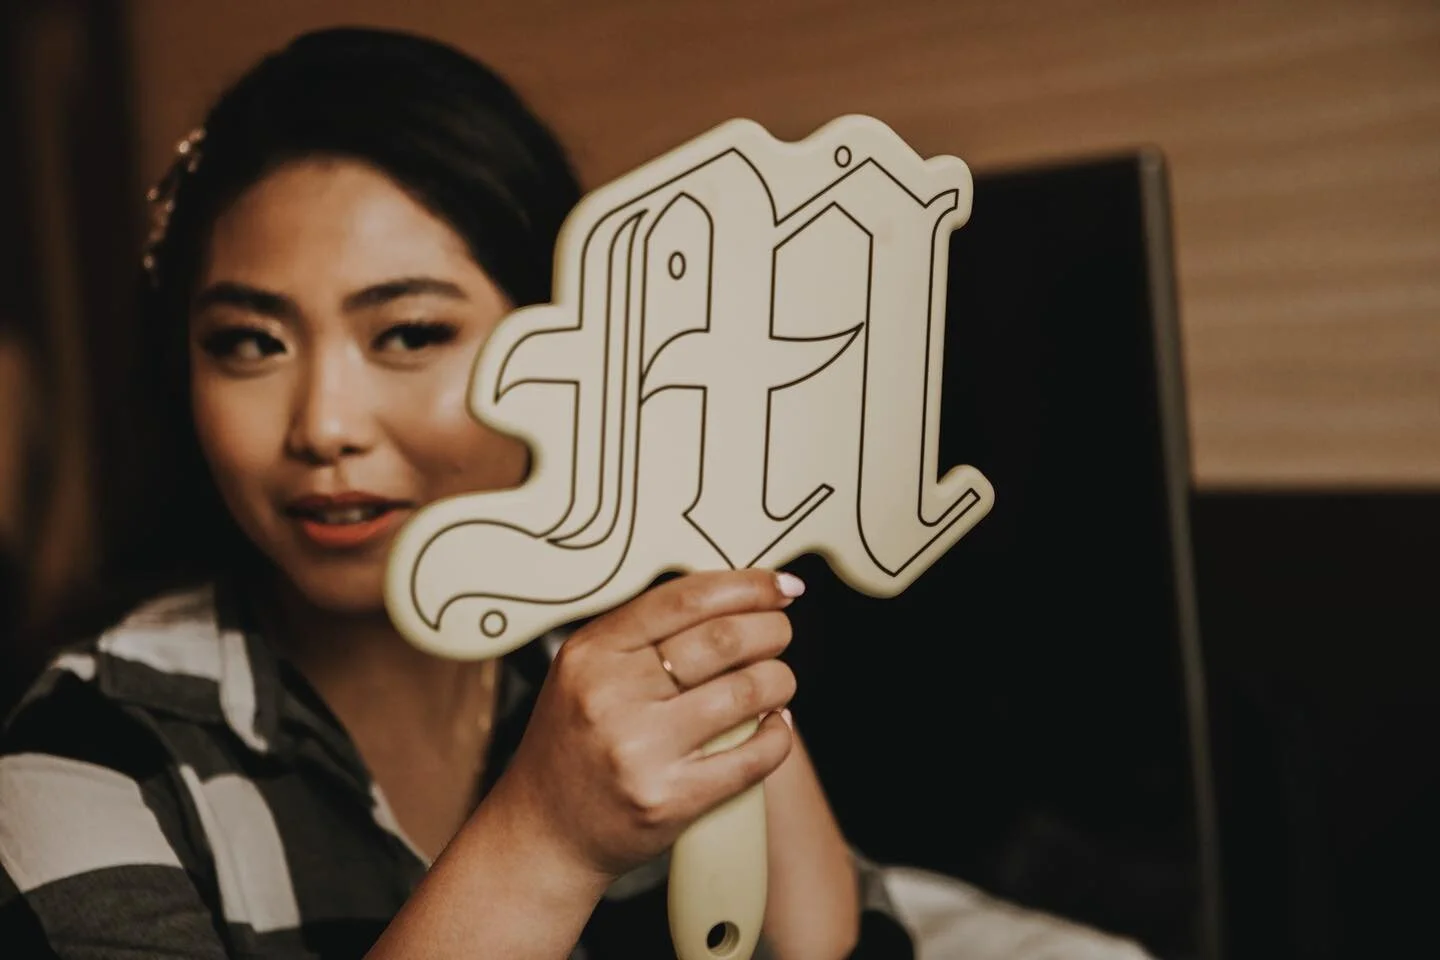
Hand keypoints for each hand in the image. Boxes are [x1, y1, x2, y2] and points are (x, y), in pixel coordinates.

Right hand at [491, 568, 801, 879]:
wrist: (544, 832)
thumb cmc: (575, 742)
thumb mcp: (585, 670)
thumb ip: (643, 632)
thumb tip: (734, 595)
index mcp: (592, 652)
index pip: (686, 598)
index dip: (748, 586)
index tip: (782, 586)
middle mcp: (611, 695)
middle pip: (724, 639)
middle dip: (772, 629)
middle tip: (780, 633)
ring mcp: (640, 750)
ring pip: (747, 692)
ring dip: (779, 680)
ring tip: (777, 682)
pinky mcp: (670, 799)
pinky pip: (753, 756)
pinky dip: (778, 735)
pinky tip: (774, 726)